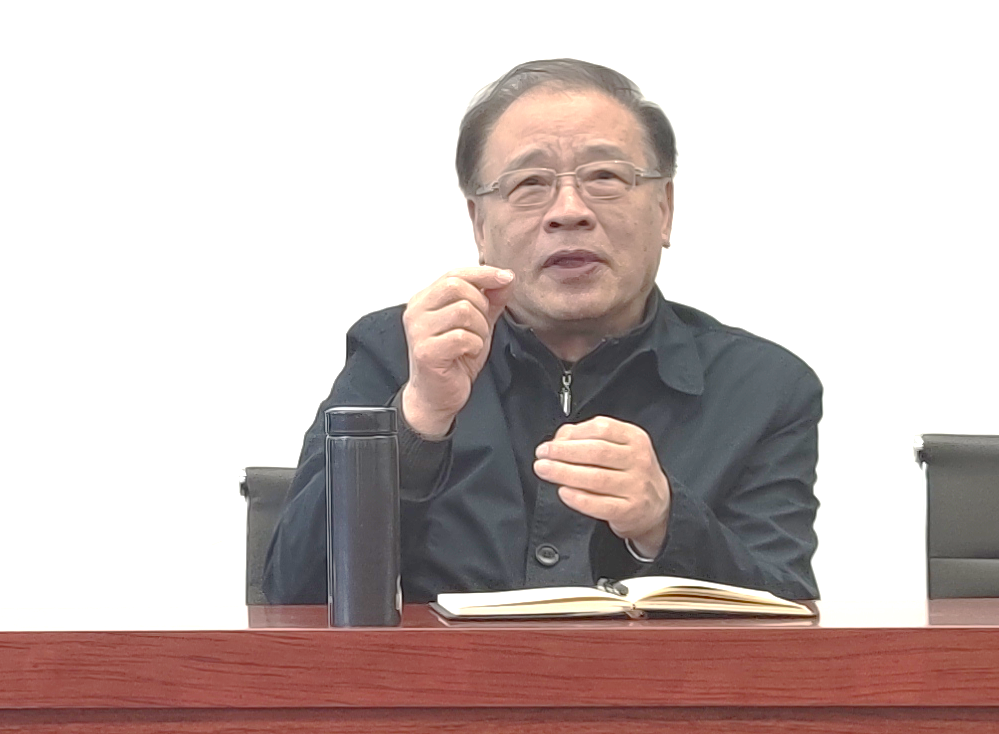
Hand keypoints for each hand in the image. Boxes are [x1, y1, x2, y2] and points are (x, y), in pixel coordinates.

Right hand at [401, 266, 514, 437]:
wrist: (437, 396)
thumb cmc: (453, 359)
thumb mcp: (477, 323)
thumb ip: (490, 299)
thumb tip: (505, 278)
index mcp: (425, 299)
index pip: (455, 273)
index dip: (484, 273)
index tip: (506, 278)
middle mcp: (416, 311)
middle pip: (457, 287)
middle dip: (481, 306)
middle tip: (480, 327)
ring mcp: (418, 331)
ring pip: (463, 311)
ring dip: (479, 329)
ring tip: (473, 343)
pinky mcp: (426, 351)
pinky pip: (462, 337)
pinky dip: (474, 346)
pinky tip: (467, 354)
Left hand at [534, 416, 671, 557]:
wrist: (656, 507)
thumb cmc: (629, 472)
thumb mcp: (618, 447)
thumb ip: (588, 438)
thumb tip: (559, 440)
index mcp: (634, 438)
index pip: (602, 428)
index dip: (573, 434)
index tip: (551, 442)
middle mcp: (638, 460)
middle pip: (597, 452)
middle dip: (564, 452)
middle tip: (542, 455)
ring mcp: (636, 486)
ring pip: (596, 478)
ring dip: (564, 473)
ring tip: (544, 470)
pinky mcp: (629, 510)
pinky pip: (600, 504)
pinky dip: (578, 498)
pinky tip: (563, 491)